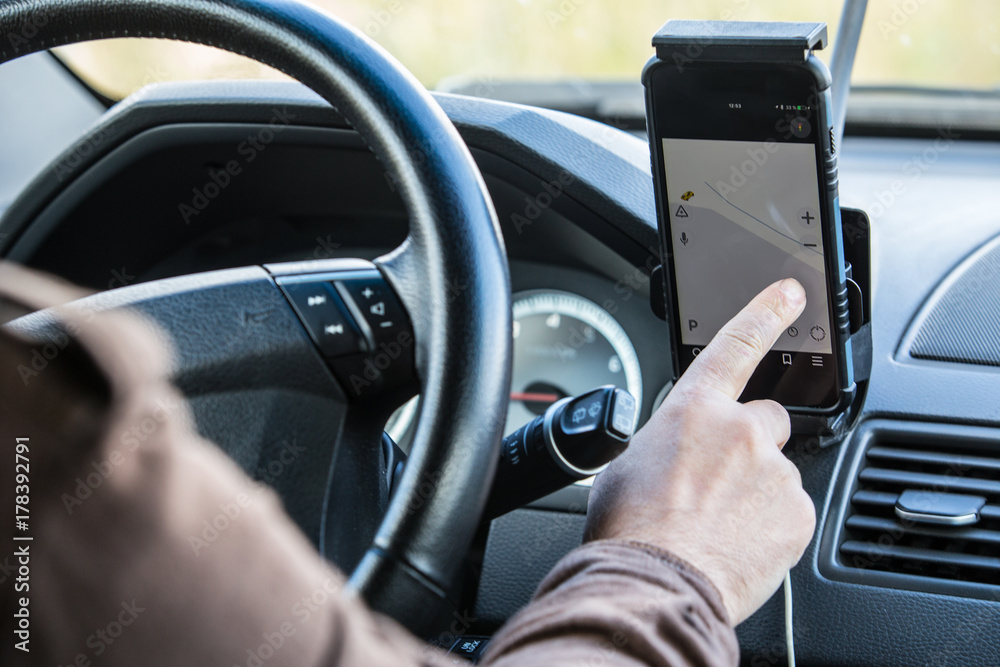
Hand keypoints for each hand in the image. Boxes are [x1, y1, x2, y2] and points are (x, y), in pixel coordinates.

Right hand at [585, 279, 815, 624]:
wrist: (655, 584)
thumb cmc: (630, 530)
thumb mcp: (625, 466)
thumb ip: (662, 443)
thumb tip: (670, 453)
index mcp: (695, 411)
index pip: (736, 345)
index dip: (764, 313)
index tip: (790, 294)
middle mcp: (742, 431)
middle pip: (764, 420)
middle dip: (747, 445)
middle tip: (717, 484)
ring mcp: (775, 473)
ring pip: (775, 472)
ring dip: (754, 491)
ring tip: (717, 525)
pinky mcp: (797, 515)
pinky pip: (789, 511)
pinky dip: (769, 525)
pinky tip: (737, 544)